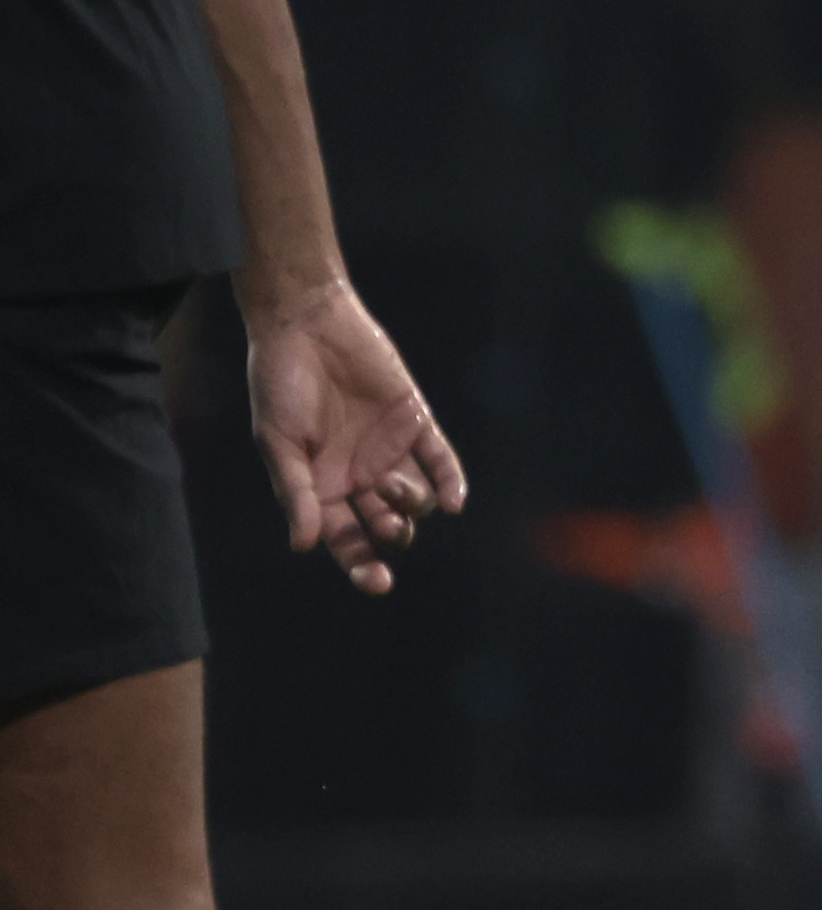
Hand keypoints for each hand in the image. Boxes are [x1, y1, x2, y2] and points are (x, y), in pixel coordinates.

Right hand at [245, 280, 466, 594]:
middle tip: (383, 521)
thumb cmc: (279, 385)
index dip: (362, 565)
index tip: (378, 582)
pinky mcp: (414, 423)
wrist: (305, 327)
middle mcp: (359, 477)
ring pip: (416, 498)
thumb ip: (296, 492)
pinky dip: (451, 481)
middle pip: (386, 526)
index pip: (346, 540)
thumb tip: (303, 545)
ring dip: (410, 503)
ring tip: (391, 486)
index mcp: (321, 489)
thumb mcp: (279, 442)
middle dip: (389, 533)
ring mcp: (390, 451)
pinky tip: (455, 502)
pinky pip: (441, 460)